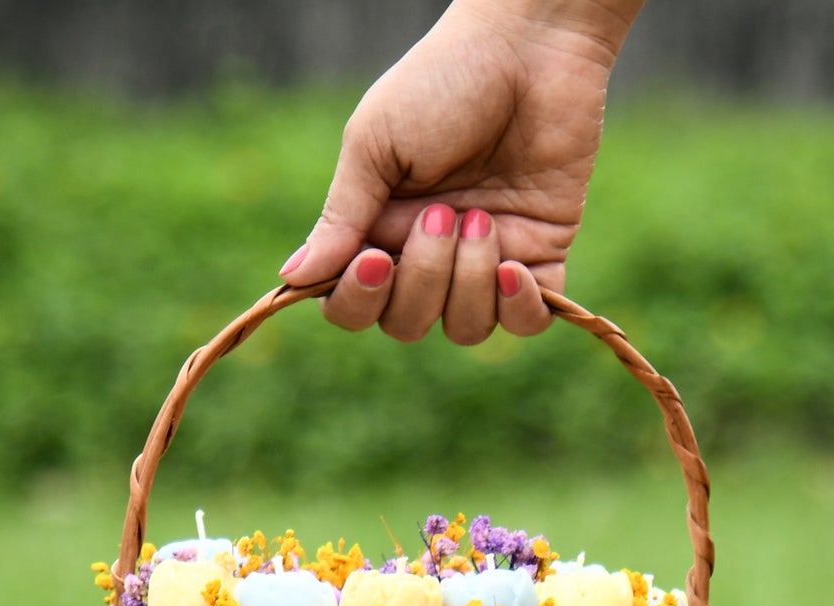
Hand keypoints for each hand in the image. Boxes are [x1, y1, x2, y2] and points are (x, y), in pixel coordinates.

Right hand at [281, 0, 639, 343]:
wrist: (529, 49)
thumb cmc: (442, 81)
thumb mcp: (376, 144)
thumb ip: (341, 217)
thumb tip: (292, 279)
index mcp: (379, 229)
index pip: (352, 305)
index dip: (359, 300)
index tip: (375, 260)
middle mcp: (429, 256)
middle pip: (408, 323)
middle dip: (423, 280)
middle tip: (442, 214)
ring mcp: (486, 262)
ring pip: (465, 328)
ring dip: (470, 282)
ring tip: (483, 218)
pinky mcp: (541, 258)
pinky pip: (527, 324)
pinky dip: (519, 307)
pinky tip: (515, 266)